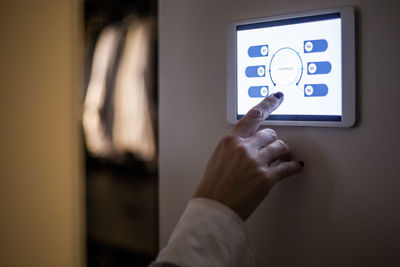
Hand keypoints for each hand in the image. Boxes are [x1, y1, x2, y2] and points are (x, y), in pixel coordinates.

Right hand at [193, 92, 303, 220]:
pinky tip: (296, 167)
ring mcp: (256, 162)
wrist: (213, 208)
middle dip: (273, 141)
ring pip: (281, 147)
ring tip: (283, 158)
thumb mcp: (219, 158)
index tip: (277, 97)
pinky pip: (288, 167)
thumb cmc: (213, 186)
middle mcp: (244, 148)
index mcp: (230, 140)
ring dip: (284, 153)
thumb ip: (235, 146)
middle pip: (270, 133)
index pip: (253, 115)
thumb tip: (251, 143)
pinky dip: (294, 167)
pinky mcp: (266, 178)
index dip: (268, 104)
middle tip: (274, 149)